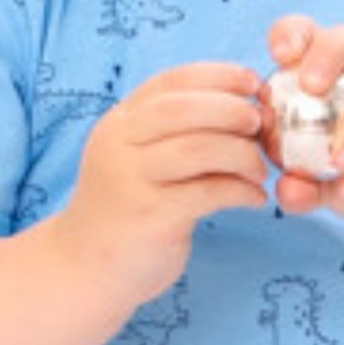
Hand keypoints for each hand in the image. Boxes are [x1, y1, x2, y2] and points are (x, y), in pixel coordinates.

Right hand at [55, 60, 271, 303]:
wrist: (84, 269)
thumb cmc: (126, 210)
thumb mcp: (137, 159)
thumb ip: (173, 133)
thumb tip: (242, 108)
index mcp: (119, 124)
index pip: (171, 81)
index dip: (218, 75)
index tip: (252, 83)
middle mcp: (120, 146)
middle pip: (184, 109)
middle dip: (232, 110)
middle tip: (258, 127)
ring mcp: (132, 181)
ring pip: (200, 148)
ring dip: (242, 154)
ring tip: (259, 170)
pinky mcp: (151, 218)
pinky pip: (209, 192)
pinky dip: (241, 190)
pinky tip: (255, 198)